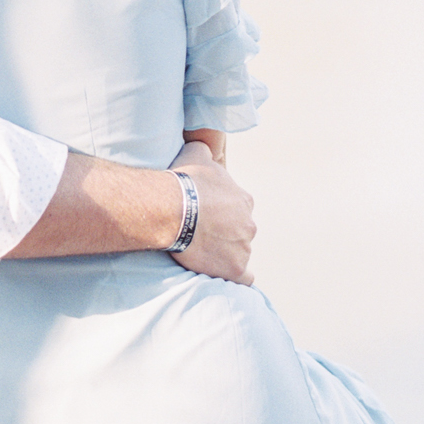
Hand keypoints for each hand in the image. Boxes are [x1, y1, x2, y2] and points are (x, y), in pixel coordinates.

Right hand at [170, 140, 255, 285]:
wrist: (174, 209)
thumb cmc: (184, 181)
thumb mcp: (195, 153)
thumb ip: (204, 150)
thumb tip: (204, 145)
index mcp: (243, 200)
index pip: (237, 209)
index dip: (220, 213)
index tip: (204, 215)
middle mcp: (249, 224)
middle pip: (240, 232)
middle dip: (225, 234)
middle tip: (201, 234)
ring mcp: (243, 248)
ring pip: (239, 253)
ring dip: (226, 253)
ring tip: (202, 253)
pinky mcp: (235, 268)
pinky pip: (244, 277)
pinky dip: (236, 276)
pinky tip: (223, 273)